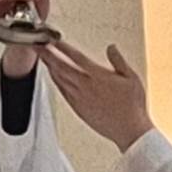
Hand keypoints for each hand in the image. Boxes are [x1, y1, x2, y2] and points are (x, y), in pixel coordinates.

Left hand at [41, 39, 156, 152]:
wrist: (129, 130)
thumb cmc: (132, 106)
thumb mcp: (131, 77)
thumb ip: (119, 60)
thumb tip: (111, 48)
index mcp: (97, 76)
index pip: (75, 57)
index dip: (62, 47)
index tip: (54, 41)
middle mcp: (85, 87)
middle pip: (61, 67)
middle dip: (48, 55)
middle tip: (38, 47)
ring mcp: (80, 99)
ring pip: (59, 80)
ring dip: (50, 68)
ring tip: (44, 59)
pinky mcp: (78, 109)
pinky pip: (63, 92)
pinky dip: (56, 82)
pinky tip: (55, 79)